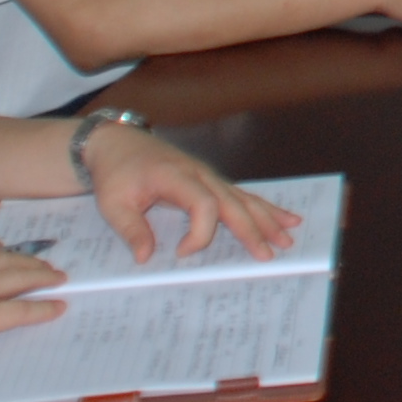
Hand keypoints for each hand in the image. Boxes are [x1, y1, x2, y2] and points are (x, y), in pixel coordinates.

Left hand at [79, 125, 297, 262]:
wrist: (116, 143)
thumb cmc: (115, 173)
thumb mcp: (112, 203)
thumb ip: (130, 230)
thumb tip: (145, 258)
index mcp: (176, 176)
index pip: (203, 204)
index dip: (199, 233)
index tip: (180, 253)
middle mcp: (199, 174)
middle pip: (233, 202)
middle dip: (253, 229)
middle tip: (269, 254)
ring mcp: (207, 175)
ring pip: (243, 196)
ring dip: (266, 217)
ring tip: (289, 234)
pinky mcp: (209, 180)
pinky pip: (240, 194)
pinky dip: (262, 206)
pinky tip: (283, 216)